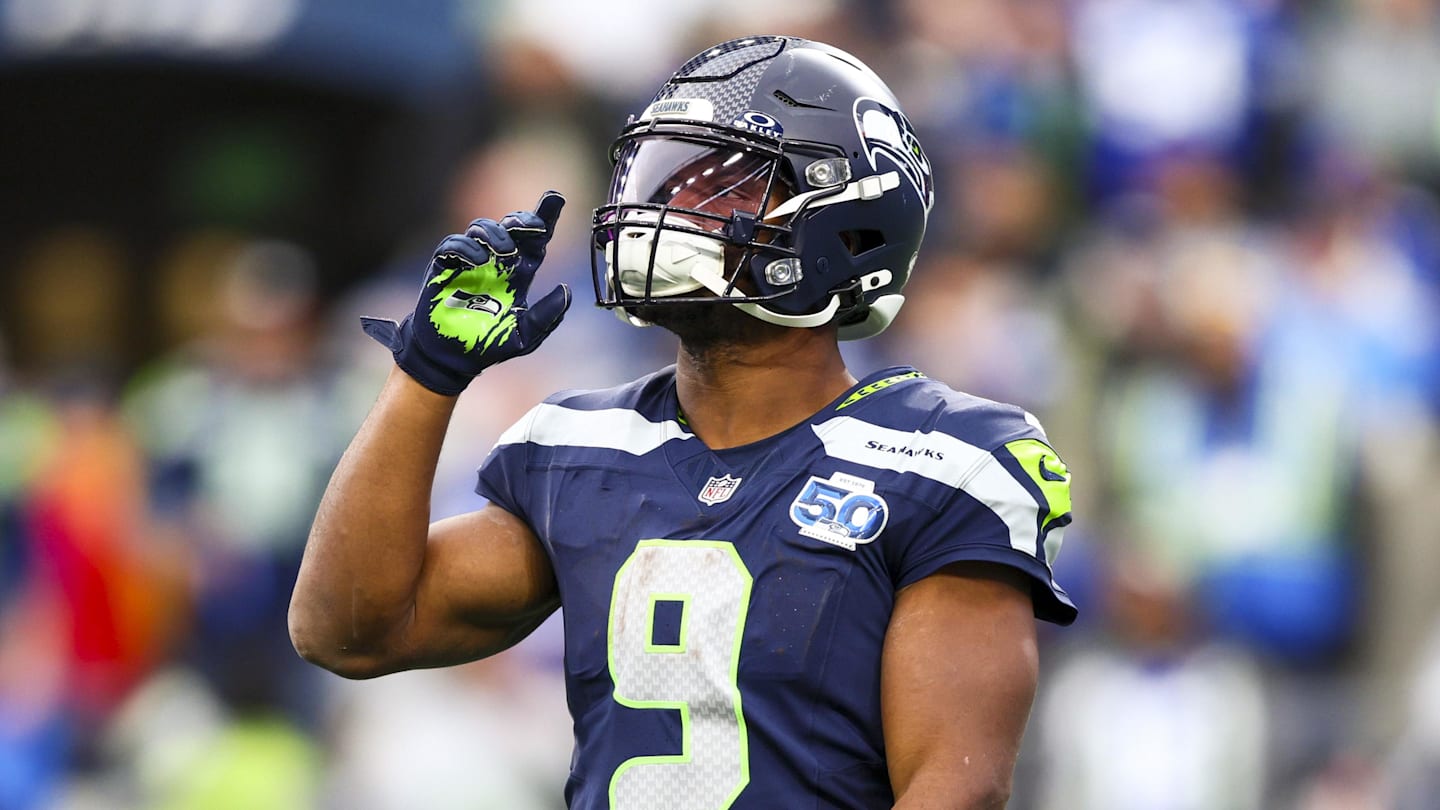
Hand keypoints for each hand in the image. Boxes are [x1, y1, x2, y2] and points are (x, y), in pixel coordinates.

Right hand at [362, 191, 570, 394]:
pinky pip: (454, 244)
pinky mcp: (445, 266)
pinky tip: (478, 260)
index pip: (536, 239)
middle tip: (530, 227)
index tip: (556, 198)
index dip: (546, 216)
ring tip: (504, 252)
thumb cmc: (488, 345)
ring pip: (482, 227)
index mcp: (519, 273)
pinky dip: (466, 247)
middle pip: (511, 224)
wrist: (452, 358)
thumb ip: (547, 315)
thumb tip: (567, 291)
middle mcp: (497, 261)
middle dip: (522, 218)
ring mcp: (471, 261)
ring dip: (495, 233)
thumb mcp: (525, 336)